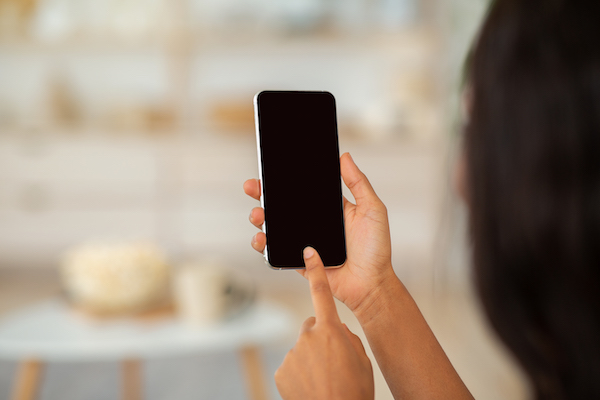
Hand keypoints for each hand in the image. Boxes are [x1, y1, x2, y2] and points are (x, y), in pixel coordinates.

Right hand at [243, 152, 394, 314]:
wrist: (371, 284)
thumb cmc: (376, 249)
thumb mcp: (372, 209)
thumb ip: (358, 183)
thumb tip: (344, 156)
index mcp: (326, 209)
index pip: (300, 190)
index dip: (283, 179)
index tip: (270, 169)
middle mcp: (312, 223)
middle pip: (280, 205)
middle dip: (262, 195)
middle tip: (253, 187)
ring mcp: (302, 242)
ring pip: (272, 227)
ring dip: (259, 218)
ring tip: (258, 214)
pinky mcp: (297, 260)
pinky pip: (275, 252)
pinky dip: (264, 245)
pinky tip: (262, 238)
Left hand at [275, 247, 373, 399]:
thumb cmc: (354, 391)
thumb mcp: (362, 360)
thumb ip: (349, 338)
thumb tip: (338, 332)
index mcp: (332, 330)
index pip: (322, 293)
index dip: (316, 270)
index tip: (309, 251)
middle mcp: (309, 337)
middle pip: (313, 326)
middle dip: (321, 337)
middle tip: (334, 361)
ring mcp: (293, 353)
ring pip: (303, 349)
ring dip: (312, 359)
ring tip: (325, 379)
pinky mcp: (282, 370)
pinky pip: (293, 365)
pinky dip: (301, 374)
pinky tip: (312, 386)